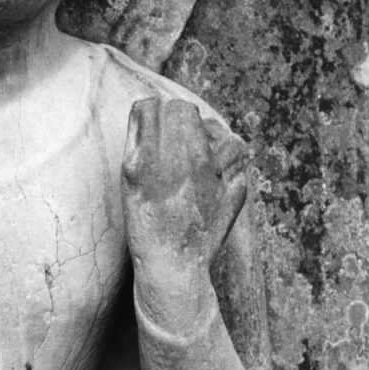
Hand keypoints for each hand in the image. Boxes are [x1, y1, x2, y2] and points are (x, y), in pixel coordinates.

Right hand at [122, 97, 249, 287]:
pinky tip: (216, 173)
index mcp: (150, 157)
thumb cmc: (146, 222)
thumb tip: (146, 107)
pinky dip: (229, 161)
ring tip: (200, 154)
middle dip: (179, 120)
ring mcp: (212, 173)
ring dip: (209, 137)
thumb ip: (137, 139)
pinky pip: (238, 157)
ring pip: (217, 129)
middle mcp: (183, 160)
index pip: (154, 106)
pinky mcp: (234, 187)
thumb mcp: (129, 179)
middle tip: (175, 140)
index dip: (152, 114)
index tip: (154, 127)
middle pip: (184, 111)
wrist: (173, 263)